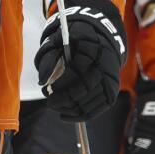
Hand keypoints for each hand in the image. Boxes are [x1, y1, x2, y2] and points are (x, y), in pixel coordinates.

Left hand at [34, 0, 125, 121]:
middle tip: (50, 101)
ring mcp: (111, 80)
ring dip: (70, 108)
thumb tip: (42, 81)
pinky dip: (80, 115)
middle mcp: (106, 65)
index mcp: (92, 48)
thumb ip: (49, 57)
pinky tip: (65, 115)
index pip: (77, 72)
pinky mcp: (112, 91)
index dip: (61, 84)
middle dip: (64, 99)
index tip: (46, 89)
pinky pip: (98, 109)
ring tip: (55, 106)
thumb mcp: (60, 40)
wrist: (100, 38)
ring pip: (91, 101)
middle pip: (85, 89)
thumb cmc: (74, 40)